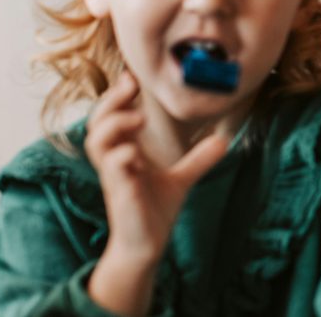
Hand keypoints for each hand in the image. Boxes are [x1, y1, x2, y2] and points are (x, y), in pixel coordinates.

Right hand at [85, 72, 228, 264]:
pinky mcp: (120, 194)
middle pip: (98, 121)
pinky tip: (136, 154)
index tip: (134, 76)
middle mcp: (115, 159)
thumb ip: (198, 158)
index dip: (118, 95)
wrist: (147, 244)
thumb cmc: (154, 208)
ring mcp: (114, 176)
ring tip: (138, 117)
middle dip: (111, 100)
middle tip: (131, 85)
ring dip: (114, 124)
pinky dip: (122, 157)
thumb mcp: (181, 178)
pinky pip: (112, 169)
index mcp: (125, 150)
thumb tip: (224, 140)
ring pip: (96, 142)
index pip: (111, 114)